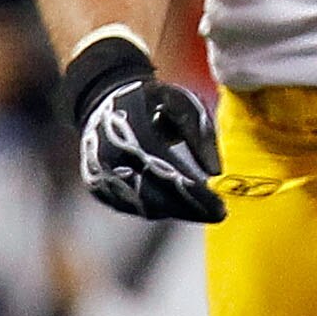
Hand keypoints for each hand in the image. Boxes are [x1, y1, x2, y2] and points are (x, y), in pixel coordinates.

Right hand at [62, 35, 225, 222]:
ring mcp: (99, 173)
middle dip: (189, 208)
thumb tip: (216, 172)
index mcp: (132, 132)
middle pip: (156, 195)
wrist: (104, 100)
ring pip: (143, 205)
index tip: (220, 207)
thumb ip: (200, 134)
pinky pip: (130, 205)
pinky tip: (177, 206)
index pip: (169, 172)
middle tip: (217, 215)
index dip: (195, 193)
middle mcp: (109, 156)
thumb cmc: (152, 102)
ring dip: (175, 212)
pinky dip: (155, 209)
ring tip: (202, 210)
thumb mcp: (181, 103)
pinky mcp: (96, 185)